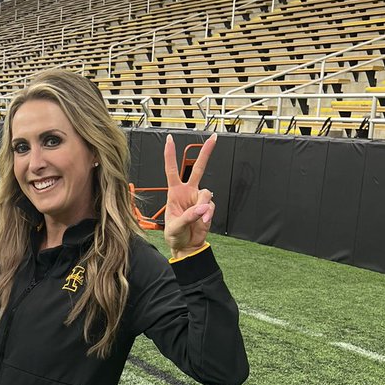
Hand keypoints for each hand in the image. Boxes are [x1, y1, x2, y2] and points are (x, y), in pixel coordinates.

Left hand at [163, 133, 215, 256]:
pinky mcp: (208, 207)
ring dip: (204, 206)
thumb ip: (188, 216)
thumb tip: (202, 208)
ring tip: (201, 218)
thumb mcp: (175, 227)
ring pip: (207, 193)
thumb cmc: (175, 236)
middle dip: (206, 153)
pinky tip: (204, 221)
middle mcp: (188, 192)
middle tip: (214, 138)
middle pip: (197, 168)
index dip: (170, 155)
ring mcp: (198, 199)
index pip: (172, 170)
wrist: (187, 246)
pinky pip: (211, 206)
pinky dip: (208, 213)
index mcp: (174, 192)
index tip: (170, 139)